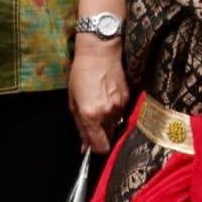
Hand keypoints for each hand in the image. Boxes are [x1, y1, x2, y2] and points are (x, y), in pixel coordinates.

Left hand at [68, 33, 129, 152]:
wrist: (100, 53)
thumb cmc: (81, 74)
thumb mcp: (73, 102)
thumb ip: (80, 127)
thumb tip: (84, 147)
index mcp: (90, 115)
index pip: (100, 146)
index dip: (96, 149)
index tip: (93, 145)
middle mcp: (107, 113)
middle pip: (109, 137)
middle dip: (101, 134)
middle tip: (94, 120)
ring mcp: (120, 105)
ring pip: (115, 124)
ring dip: (108, 121)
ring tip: (101, 103)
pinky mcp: (128, 97)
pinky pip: (121, 112)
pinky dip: (115, 109)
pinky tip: (109, 96)